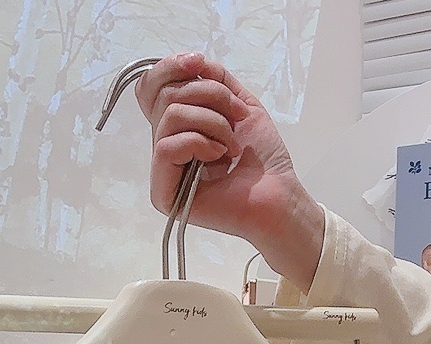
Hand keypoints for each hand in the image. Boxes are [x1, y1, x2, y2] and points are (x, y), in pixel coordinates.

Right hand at [135, 53, 324, 291]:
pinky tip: (220, 156)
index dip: (170, 67)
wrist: (279, 194)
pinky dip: (200, 143)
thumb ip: (214, 80)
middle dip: (209, 96)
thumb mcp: (240, 104)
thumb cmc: (263, 158)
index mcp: (178, 127)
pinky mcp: (163, 194)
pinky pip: (167, 146)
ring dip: (212, 121)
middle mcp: (166, 146)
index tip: (199, 62)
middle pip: (164, 94)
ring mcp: (163, 171)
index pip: (151, 87)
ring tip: (232, 144)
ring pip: (170, 116)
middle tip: (237, 118)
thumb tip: (193, 63)